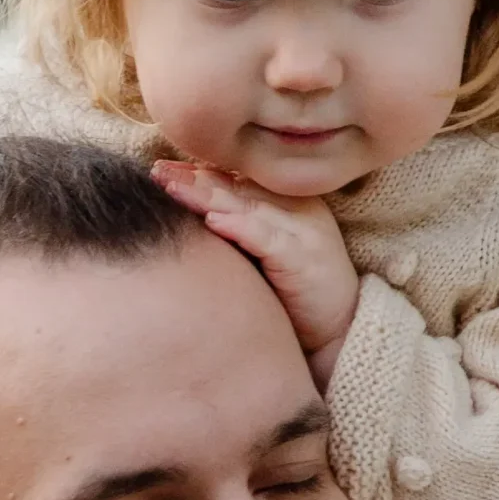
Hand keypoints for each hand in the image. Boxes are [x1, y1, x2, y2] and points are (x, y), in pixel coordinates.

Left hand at [150, 159, 359, 382]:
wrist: (341, 330)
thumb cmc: (296, 296)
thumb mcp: (264, 256)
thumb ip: (238, 233)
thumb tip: (192, 219)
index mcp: (289, 202)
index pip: (238, 180)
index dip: (200, 173)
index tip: (162, 169)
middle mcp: (298, 208)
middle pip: (238, 187)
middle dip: (195, 178)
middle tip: (157, 171)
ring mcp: (305, 230)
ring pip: (248, 205)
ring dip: (207, 196)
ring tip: (172, 187)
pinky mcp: (306, 258)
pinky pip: (268, 237)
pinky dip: (240, 227)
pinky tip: (212, 221)